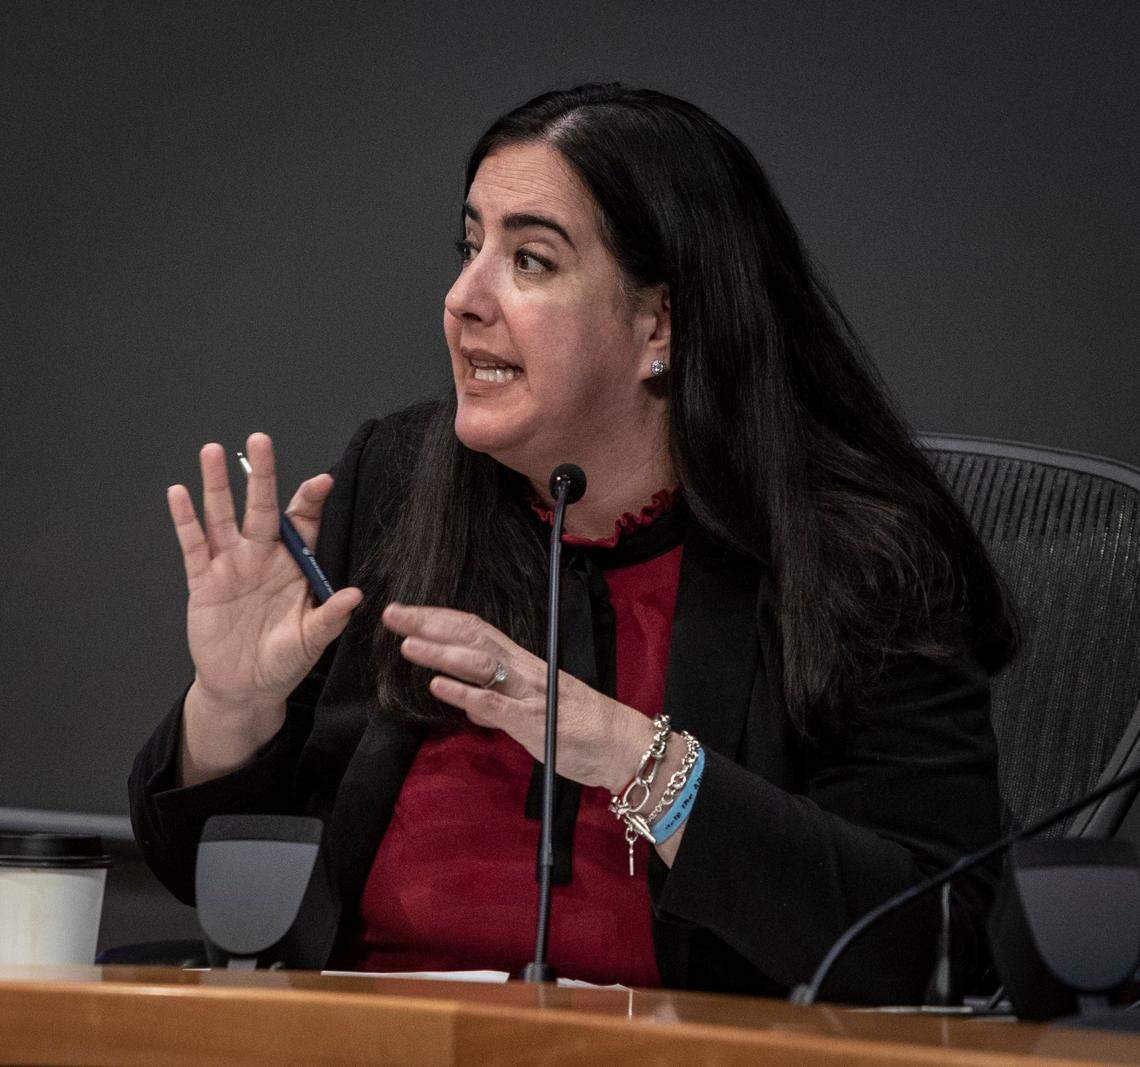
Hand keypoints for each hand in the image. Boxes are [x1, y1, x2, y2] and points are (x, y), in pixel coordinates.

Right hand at [168, 433, 362, 717]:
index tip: (322, 481)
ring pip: (222, 517)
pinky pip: (193, 546)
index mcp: (294, 567)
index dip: (311, 501)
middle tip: (260, 440)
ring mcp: (230, 566)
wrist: (245, 688)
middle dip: (261, 474)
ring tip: (212, 450)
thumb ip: (330, 618)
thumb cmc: (285, 661)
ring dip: (216, 485)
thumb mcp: (311, 641)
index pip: (303, 524)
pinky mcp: (202, 582)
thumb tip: (355, 596)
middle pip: (261, 507)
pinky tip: (179, 492)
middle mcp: (262, 558)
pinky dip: (185, 520)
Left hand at [382, 602, 652, 792]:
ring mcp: (527, 693)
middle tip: (392, 614)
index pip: (474, 630)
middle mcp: (523, 670)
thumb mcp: (533, 711)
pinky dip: (464, 693)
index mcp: (522, 664)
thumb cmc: (580, 728)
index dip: (438, 619)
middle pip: (471, 637)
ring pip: (479, 663)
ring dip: (441, 653)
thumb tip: (470, 703)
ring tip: (408, 645)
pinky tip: (438, 687)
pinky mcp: (532, 720)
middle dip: (429, 625)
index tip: (405, 612)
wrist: (621, 745)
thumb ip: (499, 704)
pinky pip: (493, 704)